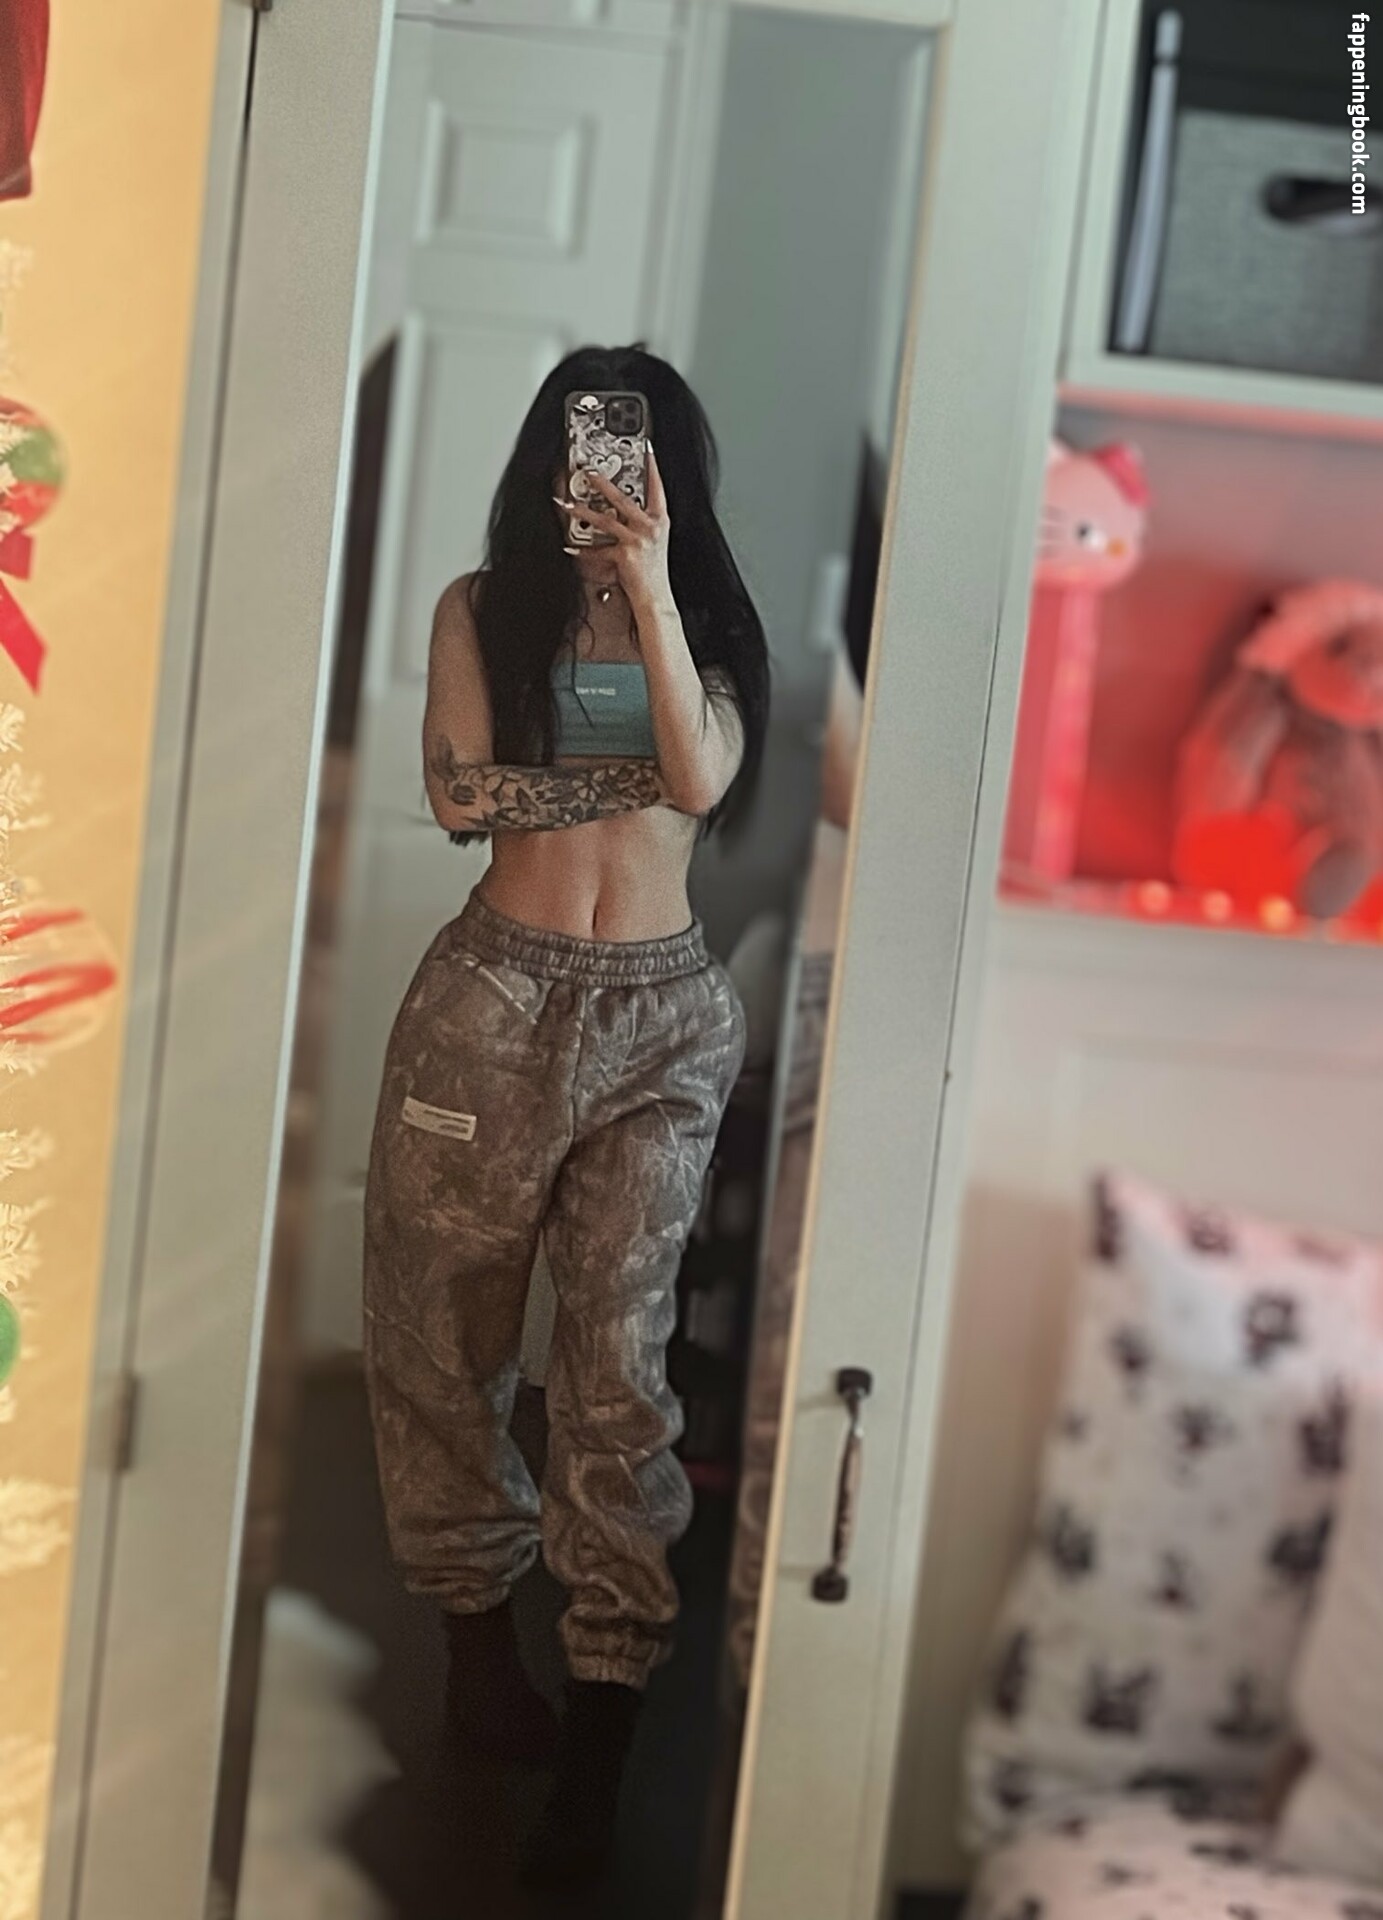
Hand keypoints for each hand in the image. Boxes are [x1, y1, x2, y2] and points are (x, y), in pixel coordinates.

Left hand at [558, 447, 673, 615]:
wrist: (655, 596)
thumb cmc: (653, 571)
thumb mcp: (654, 541)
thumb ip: (639, 523)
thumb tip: (617, 510)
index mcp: (660, 520)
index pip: (657, 487)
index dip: (652, 466)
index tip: (646, 449)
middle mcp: (650, 527)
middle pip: (622, 498)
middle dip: (603, 484)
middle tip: (589, 473)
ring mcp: (637, 540)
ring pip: (605, 519)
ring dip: (583, 511)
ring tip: (568, 504)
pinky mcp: (624, 555)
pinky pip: (598, 549)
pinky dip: (582, 550)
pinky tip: (570, 547)